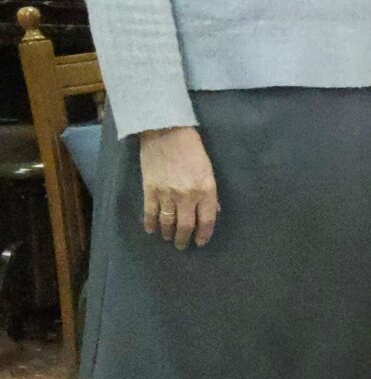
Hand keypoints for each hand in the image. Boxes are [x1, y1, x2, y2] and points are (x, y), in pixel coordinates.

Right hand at [137, 126, 218, 246]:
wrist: (166, 133)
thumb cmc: (192, 149)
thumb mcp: (209, 170)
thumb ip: (210, 193)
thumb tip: (213, 211)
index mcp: (206, 190)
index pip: (207, 220)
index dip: (204, 234)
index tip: (201, 243)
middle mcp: (187, 196)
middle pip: (186, 225)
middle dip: (185, 239)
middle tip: (183, 245)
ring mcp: (167, 194)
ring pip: (167, 222)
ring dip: (168, 233)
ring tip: (169, 239)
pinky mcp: (149, 190)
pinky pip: (150, 213)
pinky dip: (150, 224)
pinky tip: (151, 230)